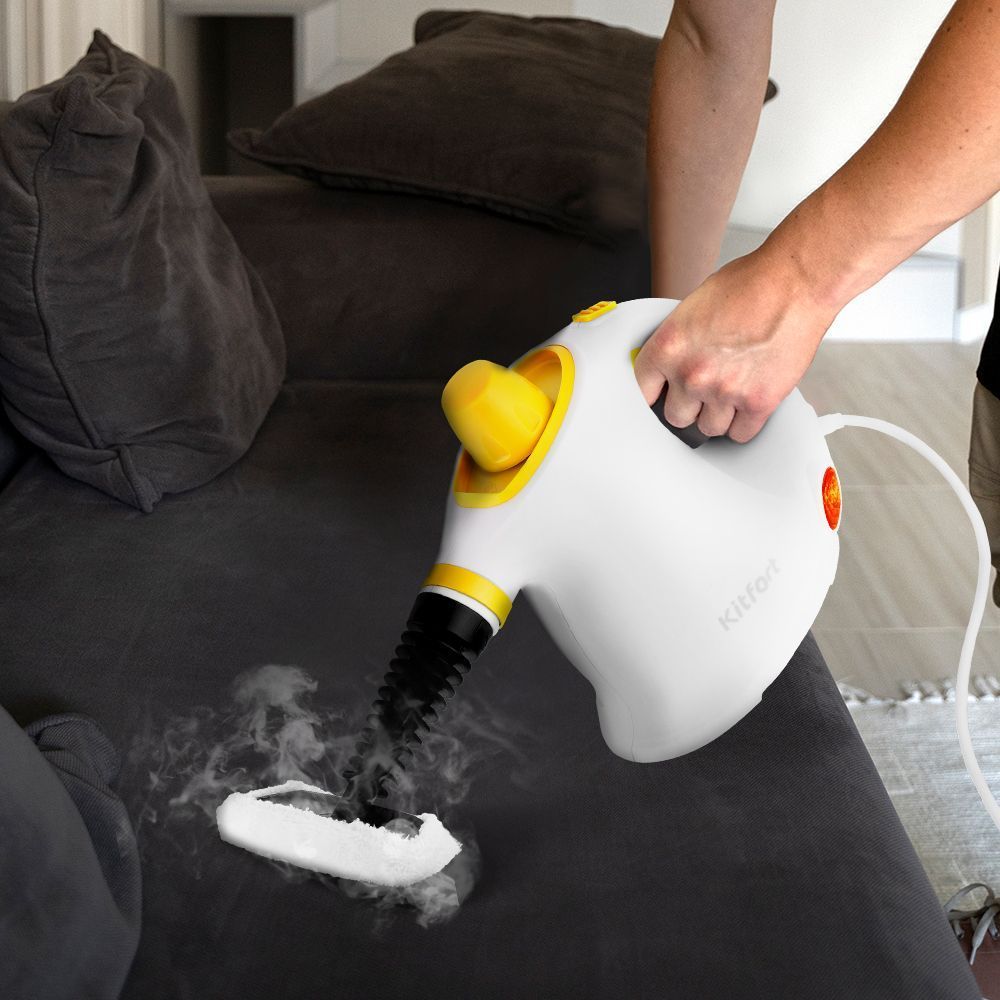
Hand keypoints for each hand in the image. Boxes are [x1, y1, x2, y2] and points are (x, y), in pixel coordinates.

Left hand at [634, 249, 837, 442]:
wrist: (795, 283)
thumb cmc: (750, 284)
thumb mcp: (693, 307)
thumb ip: (679, 342)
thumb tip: (672, 363)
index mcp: (668, 348)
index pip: (642, 391)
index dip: (655, 394)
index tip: (661, 396)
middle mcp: (692, 374)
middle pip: (676, 417)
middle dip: (689, 406)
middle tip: (703, 391)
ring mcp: (725, 392)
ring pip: (709, 428)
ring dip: (717, 415)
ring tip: (729, 393)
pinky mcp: (758, 403)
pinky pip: (740, 434)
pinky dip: (743, 423)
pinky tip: (746, 405)